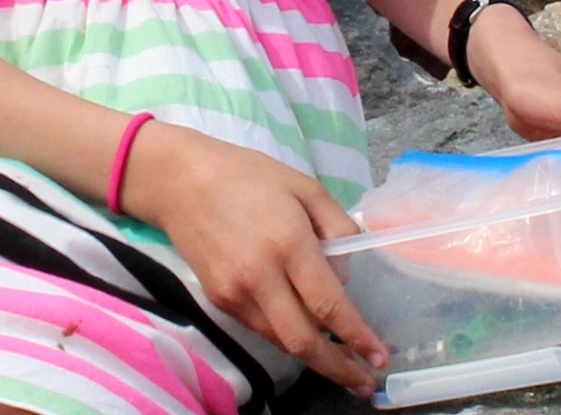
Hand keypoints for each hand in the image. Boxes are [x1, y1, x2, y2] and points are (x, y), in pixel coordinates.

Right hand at [120, 123, 391, 393]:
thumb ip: (338, 227)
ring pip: (281, 341)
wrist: (181, 181)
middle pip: (303, 341)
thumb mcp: (305, 186)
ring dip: (314, 359)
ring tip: (344, 366)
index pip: (328, 305)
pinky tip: (306, 335)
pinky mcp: (219, 300)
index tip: (379, 357)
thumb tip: (347, 276)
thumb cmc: (249, 177)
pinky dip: (287, 337)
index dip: (357, 336)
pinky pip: (261, 328)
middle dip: (338, 369)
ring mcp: (235, 293)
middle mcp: (260, 276)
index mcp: (288, 243)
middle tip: (365, 384)